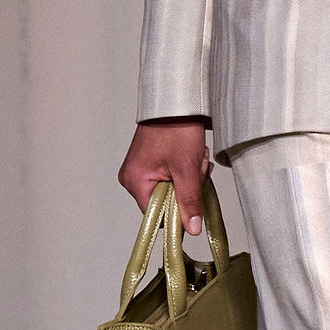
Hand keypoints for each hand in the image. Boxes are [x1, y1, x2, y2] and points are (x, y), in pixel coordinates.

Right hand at [118, 116, 212, 236]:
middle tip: (196, 170)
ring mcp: (142, 169)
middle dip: (187, 190)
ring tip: (195, 159)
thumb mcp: (187, 169)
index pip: (156, 215)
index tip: (192, 197)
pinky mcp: (152, 162)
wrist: (177, 101)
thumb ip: (189, 201)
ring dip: (190, 178)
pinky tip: (192, 156)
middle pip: (165, 202)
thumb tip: (192, 229)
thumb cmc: (177, 128)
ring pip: (172, 189)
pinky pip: (171, 178)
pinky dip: (186, 171)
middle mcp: (133, 178)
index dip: (177, 211)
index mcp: (135, 182)